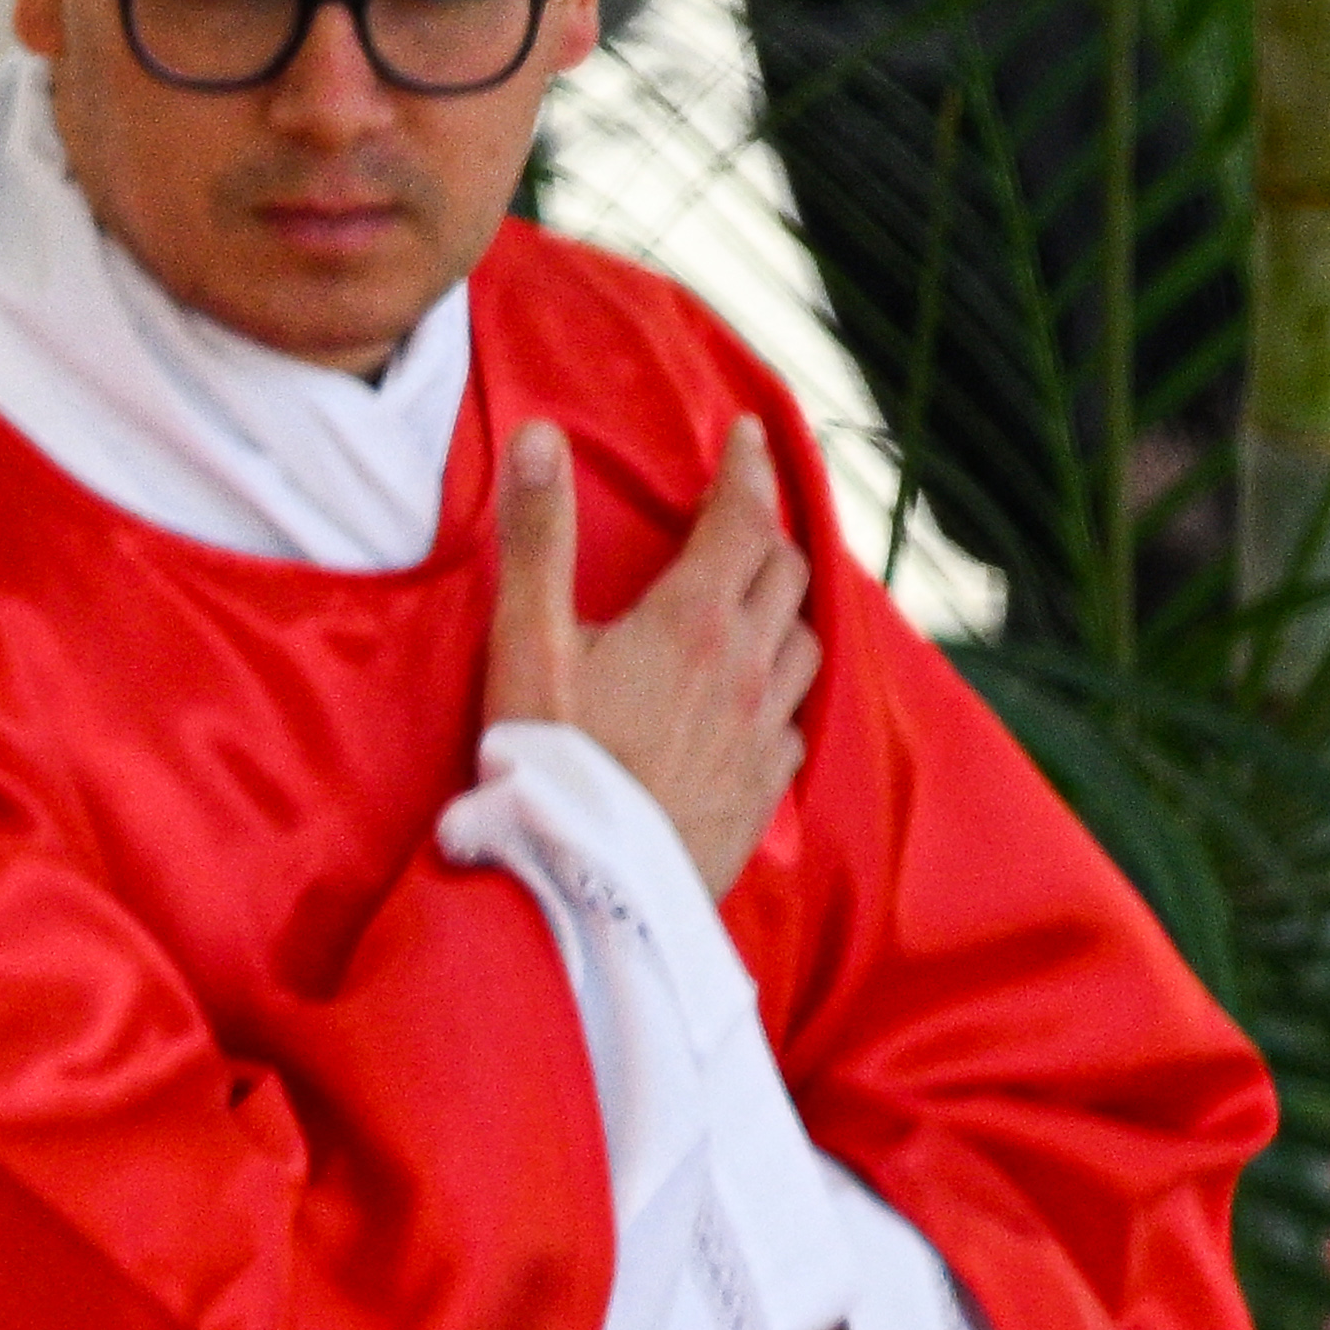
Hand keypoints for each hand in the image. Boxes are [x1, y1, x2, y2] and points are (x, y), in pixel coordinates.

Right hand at [485, 415, 819, 900]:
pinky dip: (782, 694)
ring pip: (805, 644)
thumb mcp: (525, 646)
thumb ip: (536, 538)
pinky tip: (756, 704)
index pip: (743, 519)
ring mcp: (761, 733)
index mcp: (692, 622)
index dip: (747, 469)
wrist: (580, 894)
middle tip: (742, 522)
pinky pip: (795, 723)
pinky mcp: (760, 792)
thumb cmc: (545, 768)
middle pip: (786, 575)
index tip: (744, 436)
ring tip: (760, 604)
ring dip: (786, 611)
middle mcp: (745, 668)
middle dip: (766, 535)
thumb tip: (540, 438)